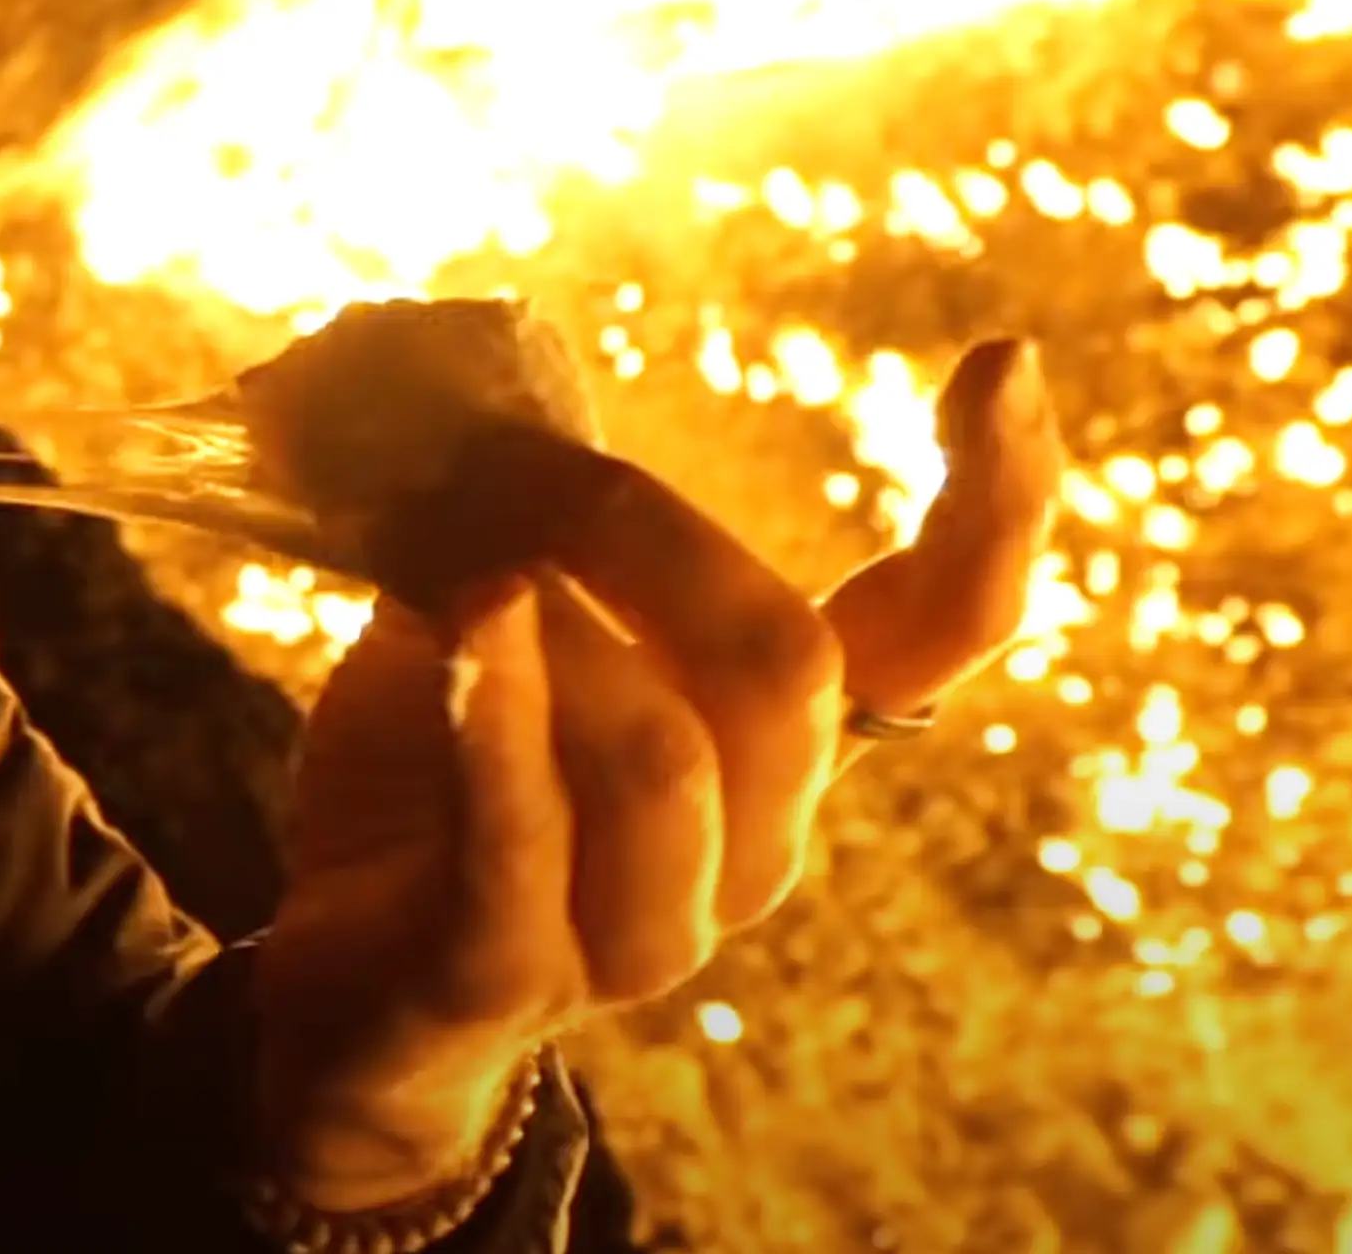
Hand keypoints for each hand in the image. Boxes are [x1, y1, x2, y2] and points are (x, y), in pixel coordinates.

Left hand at [243, 337, 1060, 1208]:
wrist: (348, 990)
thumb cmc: (442, 781)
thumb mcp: (492, 620)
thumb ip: (532, 524)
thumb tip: (498, 390)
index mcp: (774, 747)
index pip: (941, 633)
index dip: (996, 506)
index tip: (1003, 362)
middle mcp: (751, 846)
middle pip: (783, 671)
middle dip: (657, 546)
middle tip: (535, 487)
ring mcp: (645, 928)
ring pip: (668, 759)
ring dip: (563, 645)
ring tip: (475, 589)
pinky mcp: (513, 972)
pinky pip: (529, 843)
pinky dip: (503, 725)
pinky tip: (472, 635)